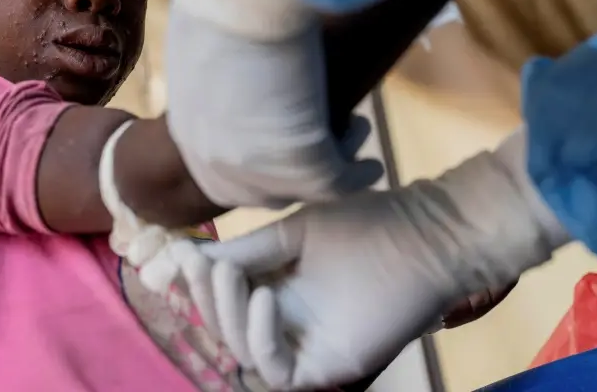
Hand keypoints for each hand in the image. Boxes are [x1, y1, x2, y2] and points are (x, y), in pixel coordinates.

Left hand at [165, 6, 383, 209]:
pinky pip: (336, 182)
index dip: (259, 169)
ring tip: (353, 133)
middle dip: (295, 176)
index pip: (222, 175)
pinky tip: (372, 164)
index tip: (289, 149)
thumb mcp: (201, 48)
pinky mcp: (301, 165)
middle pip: (261, 193)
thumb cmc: (219, 1)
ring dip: (332, 167)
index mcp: (186, 129)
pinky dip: (358, 175)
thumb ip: (211, 75)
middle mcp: (214, 159)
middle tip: (327, 148)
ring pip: (303, 187)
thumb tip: (224, 61)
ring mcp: (255, 168)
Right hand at [166, 130, 563, 389]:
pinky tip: (264, 298)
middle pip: (226, 330)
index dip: (197, 284)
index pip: (223, 301)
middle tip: (202, 265)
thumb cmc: (362, 225)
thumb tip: (189, 255)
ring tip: (230, 275)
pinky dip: (262, 338)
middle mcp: (286, 324)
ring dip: (227, 315)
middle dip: (207, 298)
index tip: (179, 254)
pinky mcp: (328, 366)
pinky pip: (279, 370)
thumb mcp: (290, 234)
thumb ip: (246, 252)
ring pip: (246, 353)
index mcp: (275, 290)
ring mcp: (306, 347)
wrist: (417, 235)